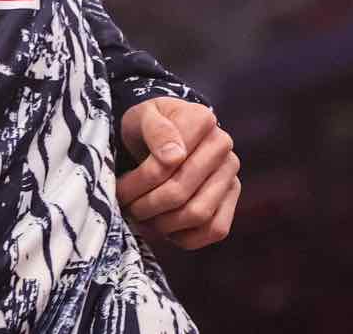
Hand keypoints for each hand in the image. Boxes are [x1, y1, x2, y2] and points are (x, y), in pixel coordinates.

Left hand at [117, 97, 240, 249]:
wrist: (162, 133)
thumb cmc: (148, 124)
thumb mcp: (142, 116)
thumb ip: (156, 130)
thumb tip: (174, 157)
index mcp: (202, 120)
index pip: (171, 163)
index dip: (141, 181)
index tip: (120, 186)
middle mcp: (223, 147)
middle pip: (182, 191)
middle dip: (147, 205)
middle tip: (125, 206)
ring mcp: (230, 174)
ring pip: (199, 214)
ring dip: (164, 223)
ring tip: (141, 216)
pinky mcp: (232, 199)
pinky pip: (215, 229)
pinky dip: (186, 237)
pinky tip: (164, 228)